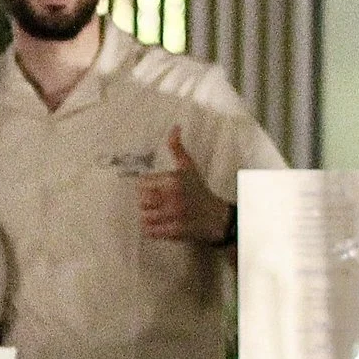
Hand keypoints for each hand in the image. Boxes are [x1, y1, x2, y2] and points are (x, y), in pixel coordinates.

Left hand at [137, 127, 229, 242]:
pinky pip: (150, 231)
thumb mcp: (189, 167)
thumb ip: (177, 148)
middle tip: (155, 202)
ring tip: (157, 213)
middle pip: (141, 199)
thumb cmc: (199, 190)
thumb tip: (174, 127)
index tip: (151, 188)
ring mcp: (173, 215)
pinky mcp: (174, 231)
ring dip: (147, 215)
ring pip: (144, 216)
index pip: (143, 182)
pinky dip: (151, 229)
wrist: (216, 217)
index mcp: (174, 180)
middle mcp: (173, 197)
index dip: (145, 186)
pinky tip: (159, 224)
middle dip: (146, 201)